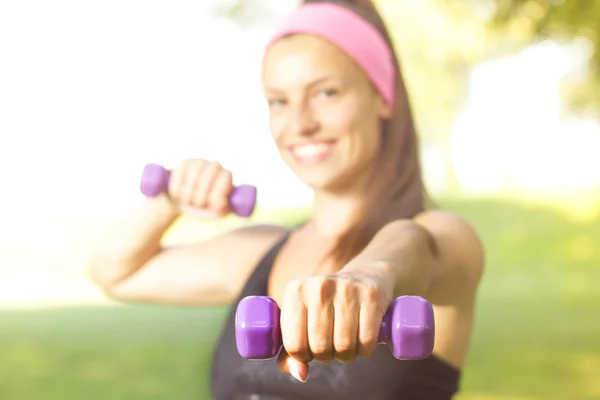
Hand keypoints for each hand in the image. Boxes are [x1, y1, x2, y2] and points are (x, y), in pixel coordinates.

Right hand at [168, 158, 233, 218]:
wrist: (184, 201)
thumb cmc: (203, 207)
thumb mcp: (212, 213)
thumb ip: (219, 211)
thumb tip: (221, 203)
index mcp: (226, 176)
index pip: (224, 178)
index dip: (217, 193)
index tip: (212, 204)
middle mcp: (215, 165)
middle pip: (208, 176)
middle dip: (201, 195)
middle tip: (198, 204)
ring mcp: (199, 162)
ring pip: (193, 176)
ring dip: (188, 194)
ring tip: (188, 201)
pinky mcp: (184, 162)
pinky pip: (179, 176)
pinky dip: (177, 189)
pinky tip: (178, 195)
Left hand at [277, 269, 393, 381]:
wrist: (364, 278)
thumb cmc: (327, 307)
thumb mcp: (302, 320)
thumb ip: (291, 353)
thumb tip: (300, 375)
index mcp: (295, 292)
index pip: (294, 345)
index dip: (303, 356)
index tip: (310, 348)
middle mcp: (319, 287)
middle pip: (320, 347)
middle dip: (326, 356)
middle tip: (330, 345)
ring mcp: (346, 289)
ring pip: (344, 346)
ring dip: (346, 355)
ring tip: (345, 343)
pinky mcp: (371, 296)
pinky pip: (366, 341)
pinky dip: (365, 350)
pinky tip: (362, 340)